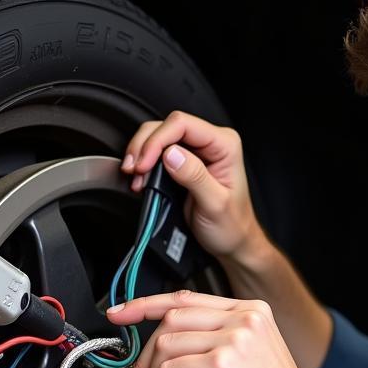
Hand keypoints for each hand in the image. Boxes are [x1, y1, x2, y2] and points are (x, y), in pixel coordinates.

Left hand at [107, 290, 329, 367]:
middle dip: (145, 360)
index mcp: (252, 312)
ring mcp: (232, 339)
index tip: (121, 314)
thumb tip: (160, 353)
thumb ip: (213, 345)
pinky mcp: (218, 364)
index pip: (186, 298)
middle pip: (169, 320)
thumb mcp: (249, 362)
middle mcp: (243, 319)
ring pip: (163, 348)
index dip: (146, 305)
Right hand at [121, 111, 267, 264]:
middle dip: (144, 146)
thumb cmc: (232, 225)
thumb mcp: (215, 205)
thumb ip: (195, 177)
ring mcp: (195, 151)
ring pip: (157, 136)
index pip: (182, 124)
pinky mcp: (182, 162)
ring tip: (135, 177)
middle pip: (166, 126)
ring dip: (140, 154)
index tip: (143, 163)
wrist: (232, 242)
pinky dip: (143, 163)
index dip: (157, 140)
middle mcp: (210, 142)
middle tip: (134, 170)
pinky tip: (140, 178)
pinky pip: (156, 152)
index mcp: (224, 145)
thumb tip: (172, 154)